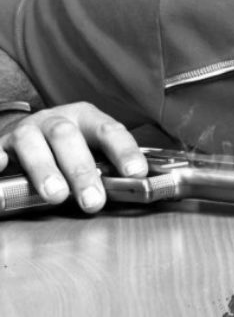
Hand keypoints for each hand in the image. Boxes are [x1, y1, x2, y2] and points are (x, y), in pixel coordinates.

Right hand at [0, 102, 147, 212]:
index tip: (136, 172)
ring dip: (46, 170)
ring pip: (33, 142)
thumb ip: (107, 166)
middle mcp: (57, 119)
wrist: (27, 133)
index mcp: (87, 118)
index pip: (109, 131)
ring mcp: (27, 129)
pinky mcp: (1, 143)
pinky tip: (3, 168)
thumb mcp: (91, 148)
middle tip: (93, 200)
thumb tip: (135, 187)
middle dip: (82, 171)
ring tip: (57, 195)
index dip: (124, 151)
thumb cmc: (67, 147)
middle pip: (68, 137)